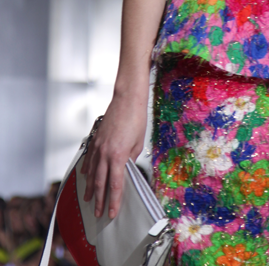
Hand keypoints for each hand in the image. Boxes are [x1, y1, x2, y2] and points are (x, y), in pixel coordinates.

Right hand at [81, 90, 147, 218]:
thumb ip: (130, 159)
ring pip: (91, 172)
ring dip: (90, 188)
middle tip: (98, 213)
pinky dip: (86, 169)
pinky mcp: (95, 139)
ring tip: (88, 200)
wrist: (127, 99)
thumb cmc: (136, 119)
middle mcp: (105, 153)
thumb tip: (126, 170)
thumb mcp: (138, 143)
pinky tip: (85, 176)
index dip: (113, 200)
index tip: (112, 213)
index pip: (115, 184)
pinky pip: (88, 158)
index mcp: (118, 156)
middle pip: (100, 182)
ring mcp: (98, 146)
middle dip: (99, 200)